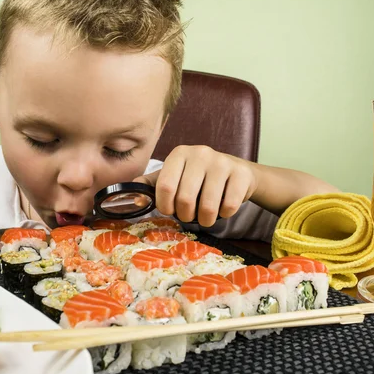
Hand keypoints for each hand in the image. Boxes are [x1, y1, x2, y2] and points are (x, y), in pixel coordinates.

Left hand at [134, 145, 258, 226]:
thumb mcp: (174, 176)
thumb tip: (132, 199)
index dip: (165, 206)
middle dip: (185, 216)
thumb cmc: (199, 177)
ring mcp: (222, 162)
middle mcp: (200, 153)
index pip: (164, 187)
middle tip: (189, 215)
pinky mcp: (241, 174)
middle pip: (185, 199)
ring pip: (207, 206)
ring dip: (205, 220)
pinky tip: (223, 206)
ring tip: (206, 216)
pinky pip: (228, 206)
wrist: (236, 172)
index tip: (170, 210)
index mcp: (179, 154)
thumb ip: (151, 186)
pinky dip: (224, 214)